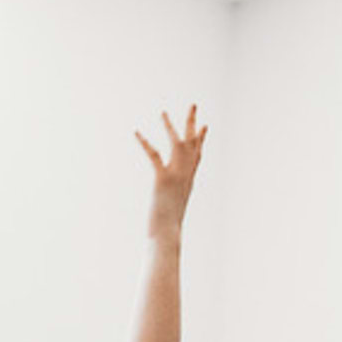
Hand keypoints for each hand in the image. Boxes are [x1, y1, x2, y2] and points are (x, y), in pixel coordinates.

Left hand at [137, 105, 205, 237]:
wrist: (167, 237)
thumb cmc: (168, 232)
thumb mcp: (173, 216)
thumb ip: (173, 211)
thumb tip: (171, 219)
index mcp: (189, 182)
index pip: (197, 156)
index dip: (201, 140)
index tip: (205, 126)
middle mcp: (186, 175)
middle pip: (192, 144)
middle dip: (192, 124)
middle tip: (193, 105)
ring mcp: (176, 176)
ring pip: (176, 144)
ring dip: (169, 126)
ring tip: (163, 112)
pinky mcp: (162, 179)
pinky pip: (153, 156)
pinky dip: (144, 143)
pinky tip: (136, 132)